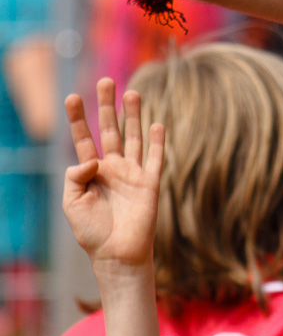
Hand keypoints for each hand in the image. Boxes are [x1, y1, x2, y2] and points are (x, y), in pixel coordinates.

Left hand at [63, 77, 163, 270]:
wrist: (117, 253)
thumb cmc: (91, 232)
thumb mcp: (72, 203)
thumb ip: (76, 177)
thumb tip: (95, 158)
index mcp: (92, 172)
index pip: (84, 138)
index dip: (77, 118)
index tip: (72, 97)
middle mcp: (113, 168)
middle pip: (110, 129)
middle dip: (107, 106)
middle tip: (105, 81)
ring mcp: (133, 174)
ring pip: (134, 137)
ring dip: (133, 116)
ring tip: (131, 92)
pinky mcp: (150, 184)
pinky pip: (156, 158)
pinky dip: (158, 141)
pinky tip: (157, 124)